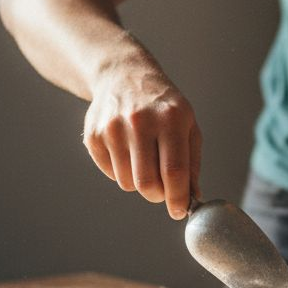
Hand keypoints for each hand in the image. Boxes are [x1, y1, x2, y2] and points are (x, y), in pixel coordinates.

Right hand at [82, 59, 201, 219]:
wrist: (124, 75)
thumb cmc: (163, 106)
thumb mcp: (188, 125)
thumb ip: (192, 163)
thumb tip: (193, 198)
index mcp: (171, 119)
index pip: (174, 170)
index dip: (178, 198)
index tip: (180, 211)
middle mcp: (140, 122)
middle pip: (147, 183)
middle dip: (158, 195)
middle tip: (162, 190)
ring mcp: (113, 128)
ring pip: (128, 183)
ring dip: (139, 182)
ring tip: (144, 159)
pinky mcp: (93, 135)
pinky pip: (110, 173)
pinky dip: (121, 171)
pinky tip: (127, 150)